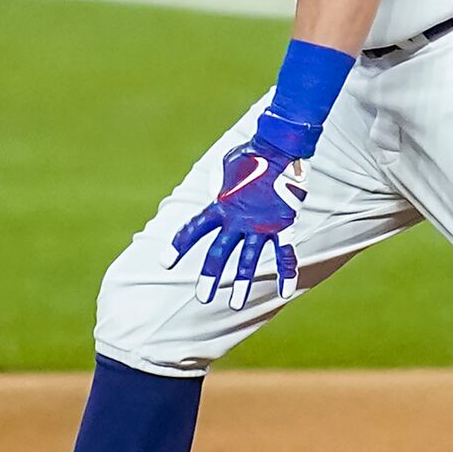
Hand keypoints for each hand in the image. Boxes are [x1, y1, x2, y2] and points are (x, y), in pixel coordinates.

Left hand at [168, 140, 301, 308]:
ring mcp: (260, 225)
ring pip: (249, 260)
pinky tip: (285, 293)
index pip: (194, 229)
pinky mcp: (282, 225)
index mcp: (220, 205)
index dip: (179, 245)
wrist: (279, 146)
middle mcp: (237, 219)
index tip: (164, 262)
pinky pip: (285, 253)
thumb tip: (215, 194)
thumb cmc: (250, 156)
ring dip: (243, 283)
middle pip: (219, 253)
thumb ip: (218, 186)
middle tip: (202, 297)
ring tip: (235, 305)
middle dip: (210, 276)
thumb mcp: (225, 169)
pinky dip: (287, 273)